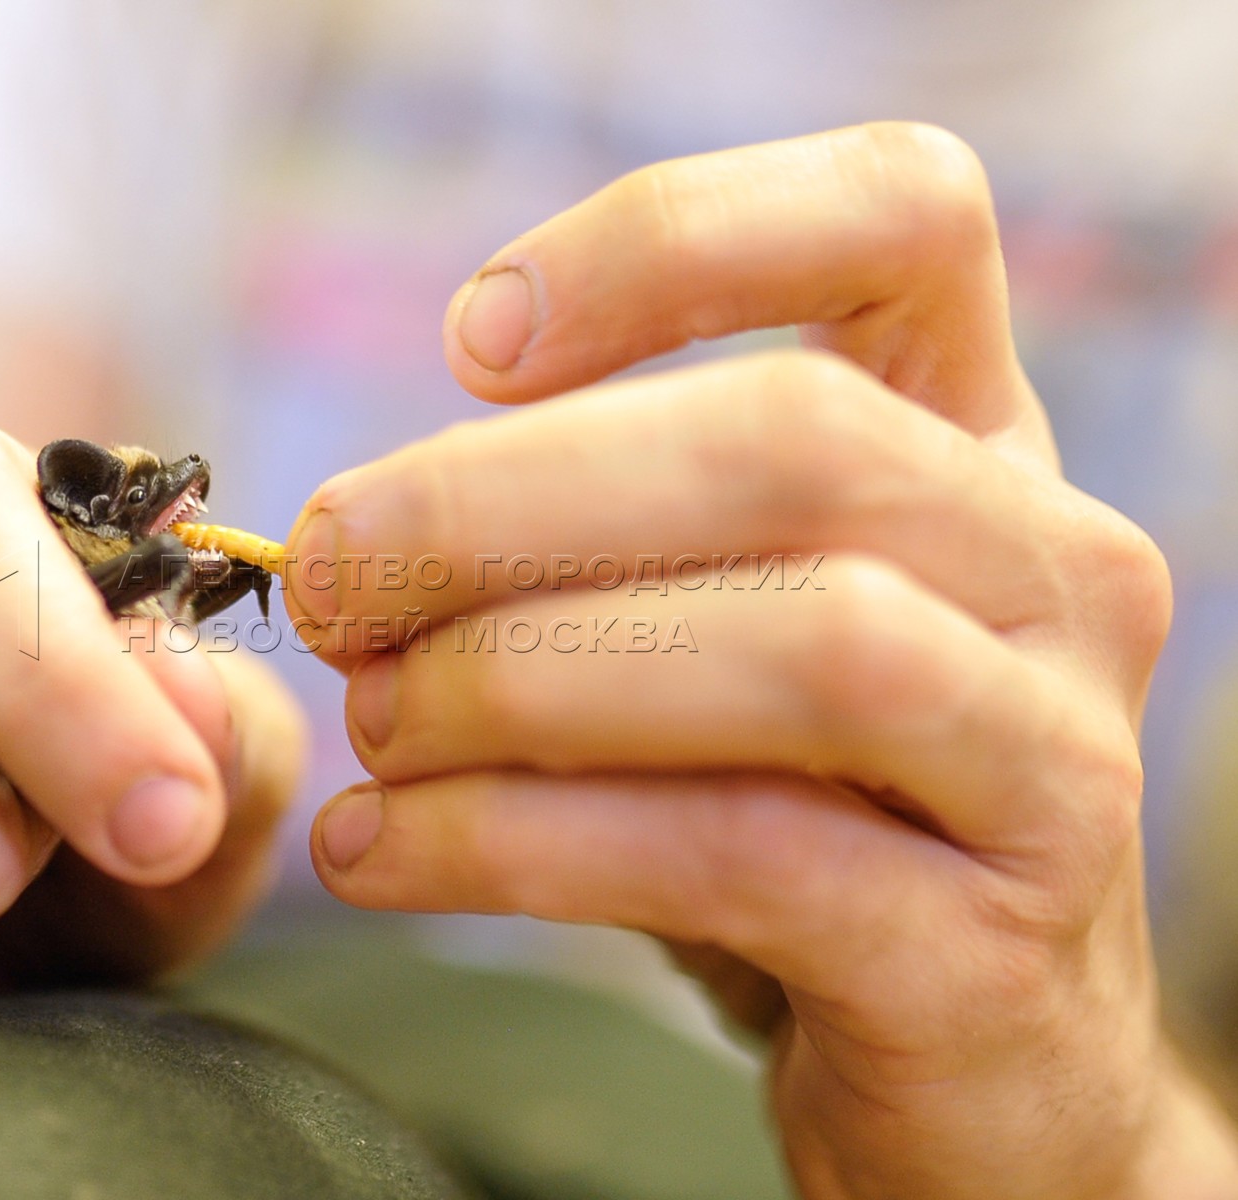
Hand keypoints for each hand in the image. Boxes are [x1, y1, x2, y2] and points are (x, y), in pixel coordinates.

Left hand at [287, 124, 1237, 1197]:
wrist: (974, 1066)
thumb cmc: (805, 810)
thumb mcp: (712, 635)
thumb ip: (584, 555)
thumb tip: (352, 544)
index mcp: (978, 443)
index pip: (900, 217)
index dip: (673, 240)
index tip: (473, 338)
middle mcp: (1054, 567)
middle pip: (797, 437)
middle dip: (507, 498)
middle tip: (335, 576)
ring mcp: (1049, 755)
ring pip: (798, 642)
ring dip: (523, 674)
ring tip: (377, 724)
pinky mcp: (989, 946)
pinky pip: (739, 853)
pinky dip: (520, 842)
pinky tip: (385, 852)